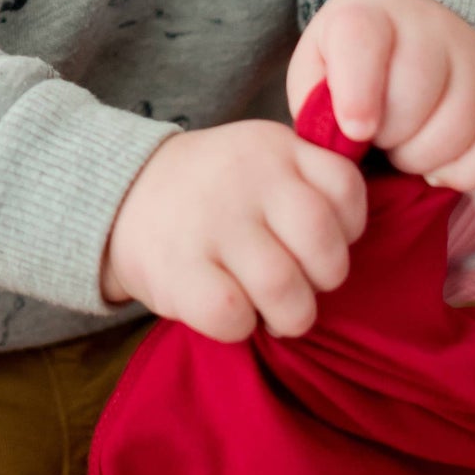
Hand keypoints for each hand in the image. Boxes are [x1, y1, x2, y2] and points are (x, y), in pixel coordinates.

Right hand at [99, 121, 368, 342]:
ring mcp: (213, 223)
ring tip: (272, 310)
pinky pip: (235, 316)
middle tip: (301, 283)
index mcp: (275, 147)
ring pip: (286, 290)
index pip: (346, 188)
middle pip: (325, 247)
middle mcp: (248, 179)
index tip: (321, 240)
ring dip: (290, 315)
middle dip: (324, 279)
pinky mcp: (180, 269)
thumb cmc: (213, 190)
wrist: (121, 193)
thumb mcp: (260, 158)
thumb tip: (353, 236)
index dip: (348, 228)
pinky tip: (229, 310)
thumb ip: (307, 180)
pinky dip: (241, 327)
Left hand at [285, 0, 474, 191]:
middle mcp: (431, 26)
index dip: (359, 93)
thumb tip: (343, 147)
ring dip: (420, 159)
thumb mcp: (316, 69)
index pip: (365, 42)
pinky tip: (437, 164)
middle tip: (376, 135)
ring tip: (402, 145)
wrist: (410, 33)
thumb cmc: (352, 64)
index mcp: (369, 13)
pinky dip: (464, 173)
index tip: (356, 131)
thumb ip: (315, 104)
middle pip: (413, 100)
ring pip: (456, 131)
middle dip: (386, 138)